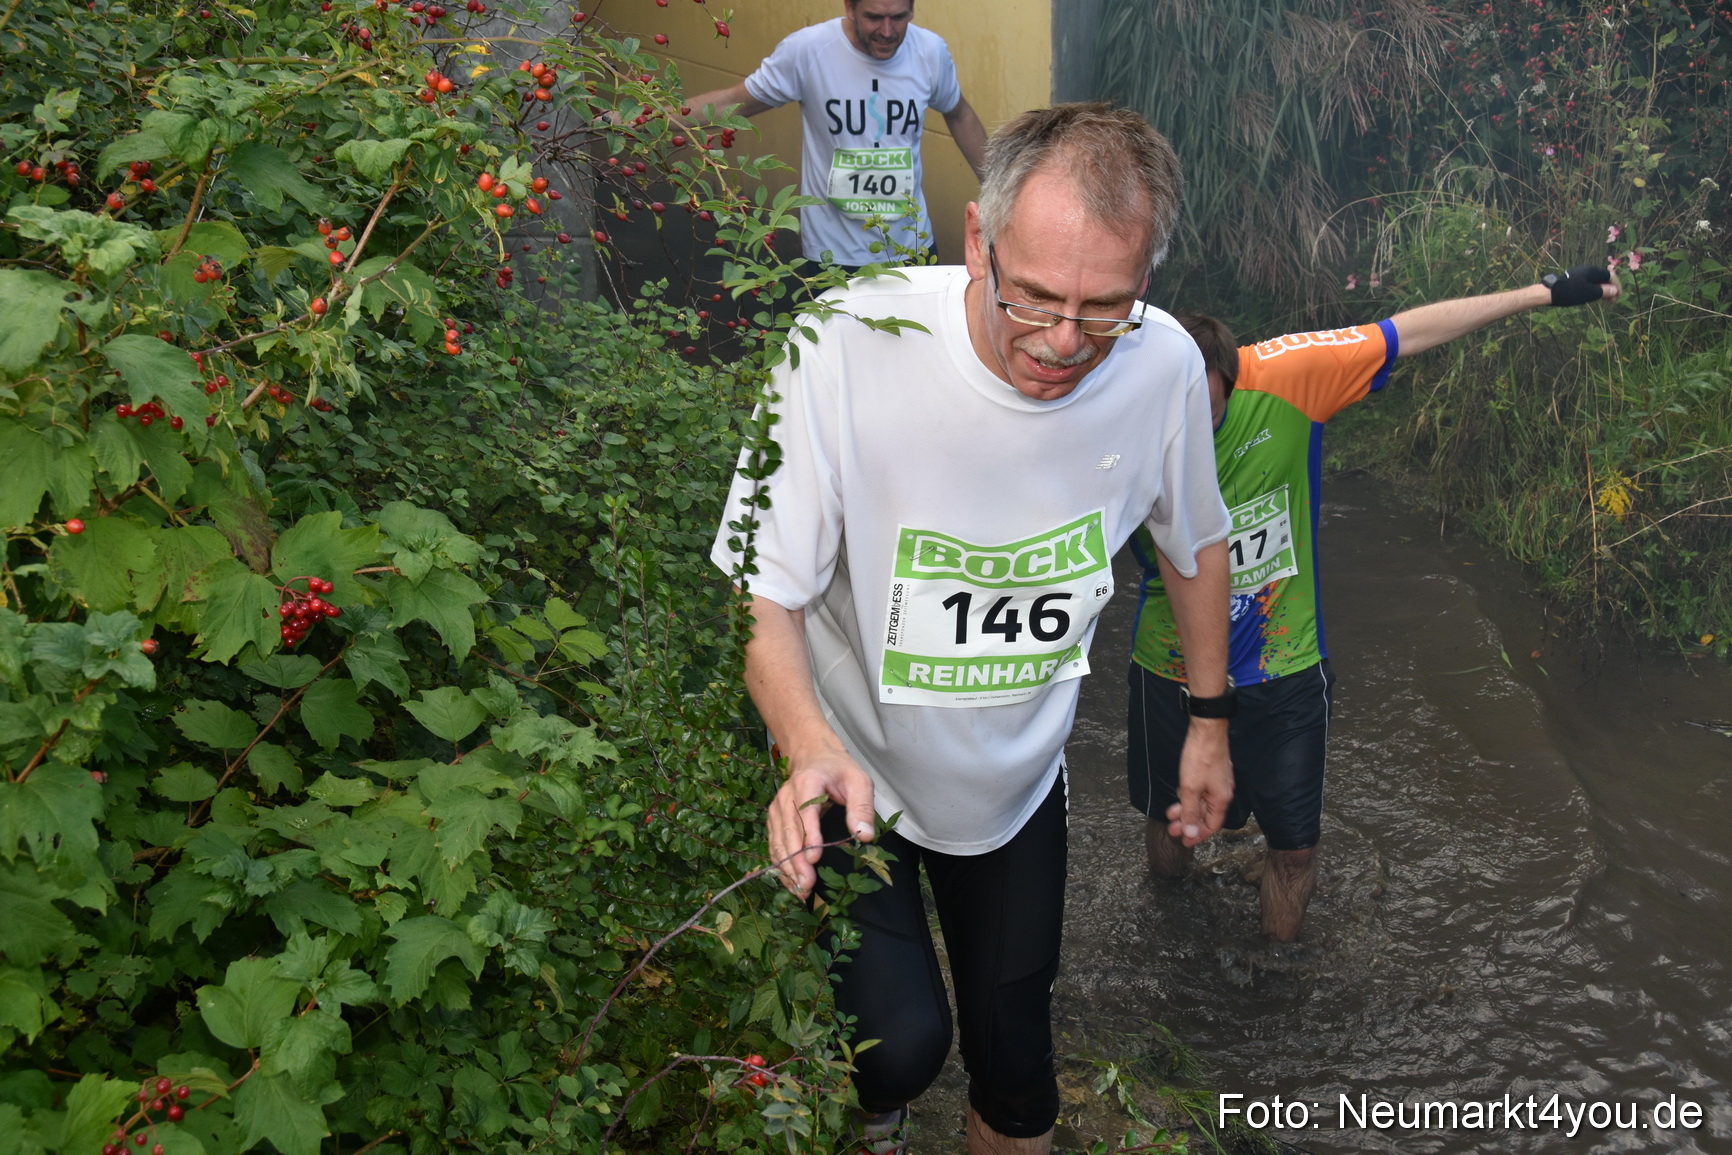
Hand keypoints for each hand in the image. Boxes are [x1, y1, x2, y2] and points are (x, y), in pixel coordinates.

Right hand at [765, 748, 875, 898]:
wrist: (813, 756)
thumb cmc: (839, 770)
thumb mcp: (858, 781)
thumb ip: (862, 807)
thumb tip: (865, 836)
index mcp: (807, 783)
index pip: (806, 811)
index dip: (809, 835)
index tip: (814, 858)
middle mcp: (786, 797)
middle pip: (789, 832)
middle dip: (796, 861)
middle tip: (807, 885)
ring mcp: (777, 809)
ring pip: (778, 842)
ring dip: (787, 867)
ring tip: (800, 890)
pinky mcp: (774, 820)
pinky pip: (774, 845)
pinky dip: (781, 865)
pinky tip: (790, 883)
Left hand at [1165, 718, 1231, 846]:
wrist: (1206, 730)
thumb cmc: (1200, 758)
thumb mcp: (1191, 789)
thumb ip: (1191, 812)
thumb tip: (1191, 833)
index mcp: (1221, 799)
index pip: (1212, 825)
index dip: (1198, 835)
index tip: (1185, 842)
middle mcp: (1222, 792)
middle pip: (1206, 815)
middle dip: (1188, 823)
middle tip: (1172, 830)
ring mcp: (1217, 782)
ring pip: (1202, 803)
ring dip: (1186, 810)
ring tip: (1170, 814)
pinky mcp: (1211, 773)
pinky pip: (1201, 792)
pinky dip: (1189, 797)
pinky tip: (1179, 797)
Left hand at [1543, 265, 1618, 306]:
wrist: (1549, 292)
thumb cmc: (1571, 292)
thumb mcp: (1590, 293)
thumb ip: (1604, 291)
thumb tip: (1615, 290)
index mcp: (1593, 271)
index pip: (1611, 276)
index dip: (1617, 286)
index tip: (1618, 297)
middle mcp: (1588, 270)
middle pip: (1604, 278)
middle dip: (1610, 288)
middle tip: (1611, 301)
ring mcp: (1580, 274)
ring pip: (1596, 281)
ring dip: (1602, 290)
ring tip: (1604, 301)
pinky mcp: (1574, 279)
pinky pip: (1589, 283)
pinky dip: (1594, 289)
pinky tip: (1593, 297)